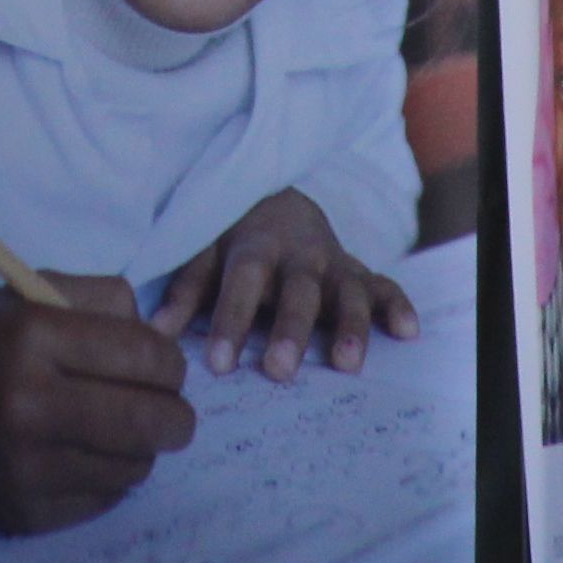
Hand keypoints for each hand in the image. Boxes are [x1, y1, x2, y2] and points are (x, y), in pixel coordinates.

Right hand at [0, 284, 194, 534]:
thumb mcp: (27, 297)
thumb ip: (101, 300)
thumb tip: (162, 337)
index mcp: (32, 337)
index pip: (147, 355)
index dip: (171, 363)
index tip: (164, 368)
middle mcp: (30, 405)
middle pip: (154, 420)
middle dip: (177, 414)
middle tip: (169, 410)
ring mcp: (27, 468)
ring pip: (138, 466)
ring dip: (142, 448)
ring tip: (119, 432)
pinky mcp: (26, 514)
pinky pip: (106, 500)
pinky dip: (109, 478)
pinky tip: (86, 457)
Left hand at [152, 185, 418, 380]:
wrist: (275, 192)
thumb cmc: (231, 235)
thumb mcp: (202, 253)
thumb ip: (184, 293)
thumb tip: (154, 334)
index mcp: (254, 249)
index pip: (240, 285)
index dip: (229, 322)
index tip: (218, 365)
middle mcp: (298, 256)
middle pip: (296, 293)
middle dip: (290, 331)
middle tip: (279, 370)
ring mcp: (332, 264)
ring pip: (346, 292)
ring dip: (350, 327)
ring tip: (348, 364)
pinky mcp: (358, 271)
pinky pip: (383, 286)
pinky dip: (397, 306)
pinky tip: (407, 332)